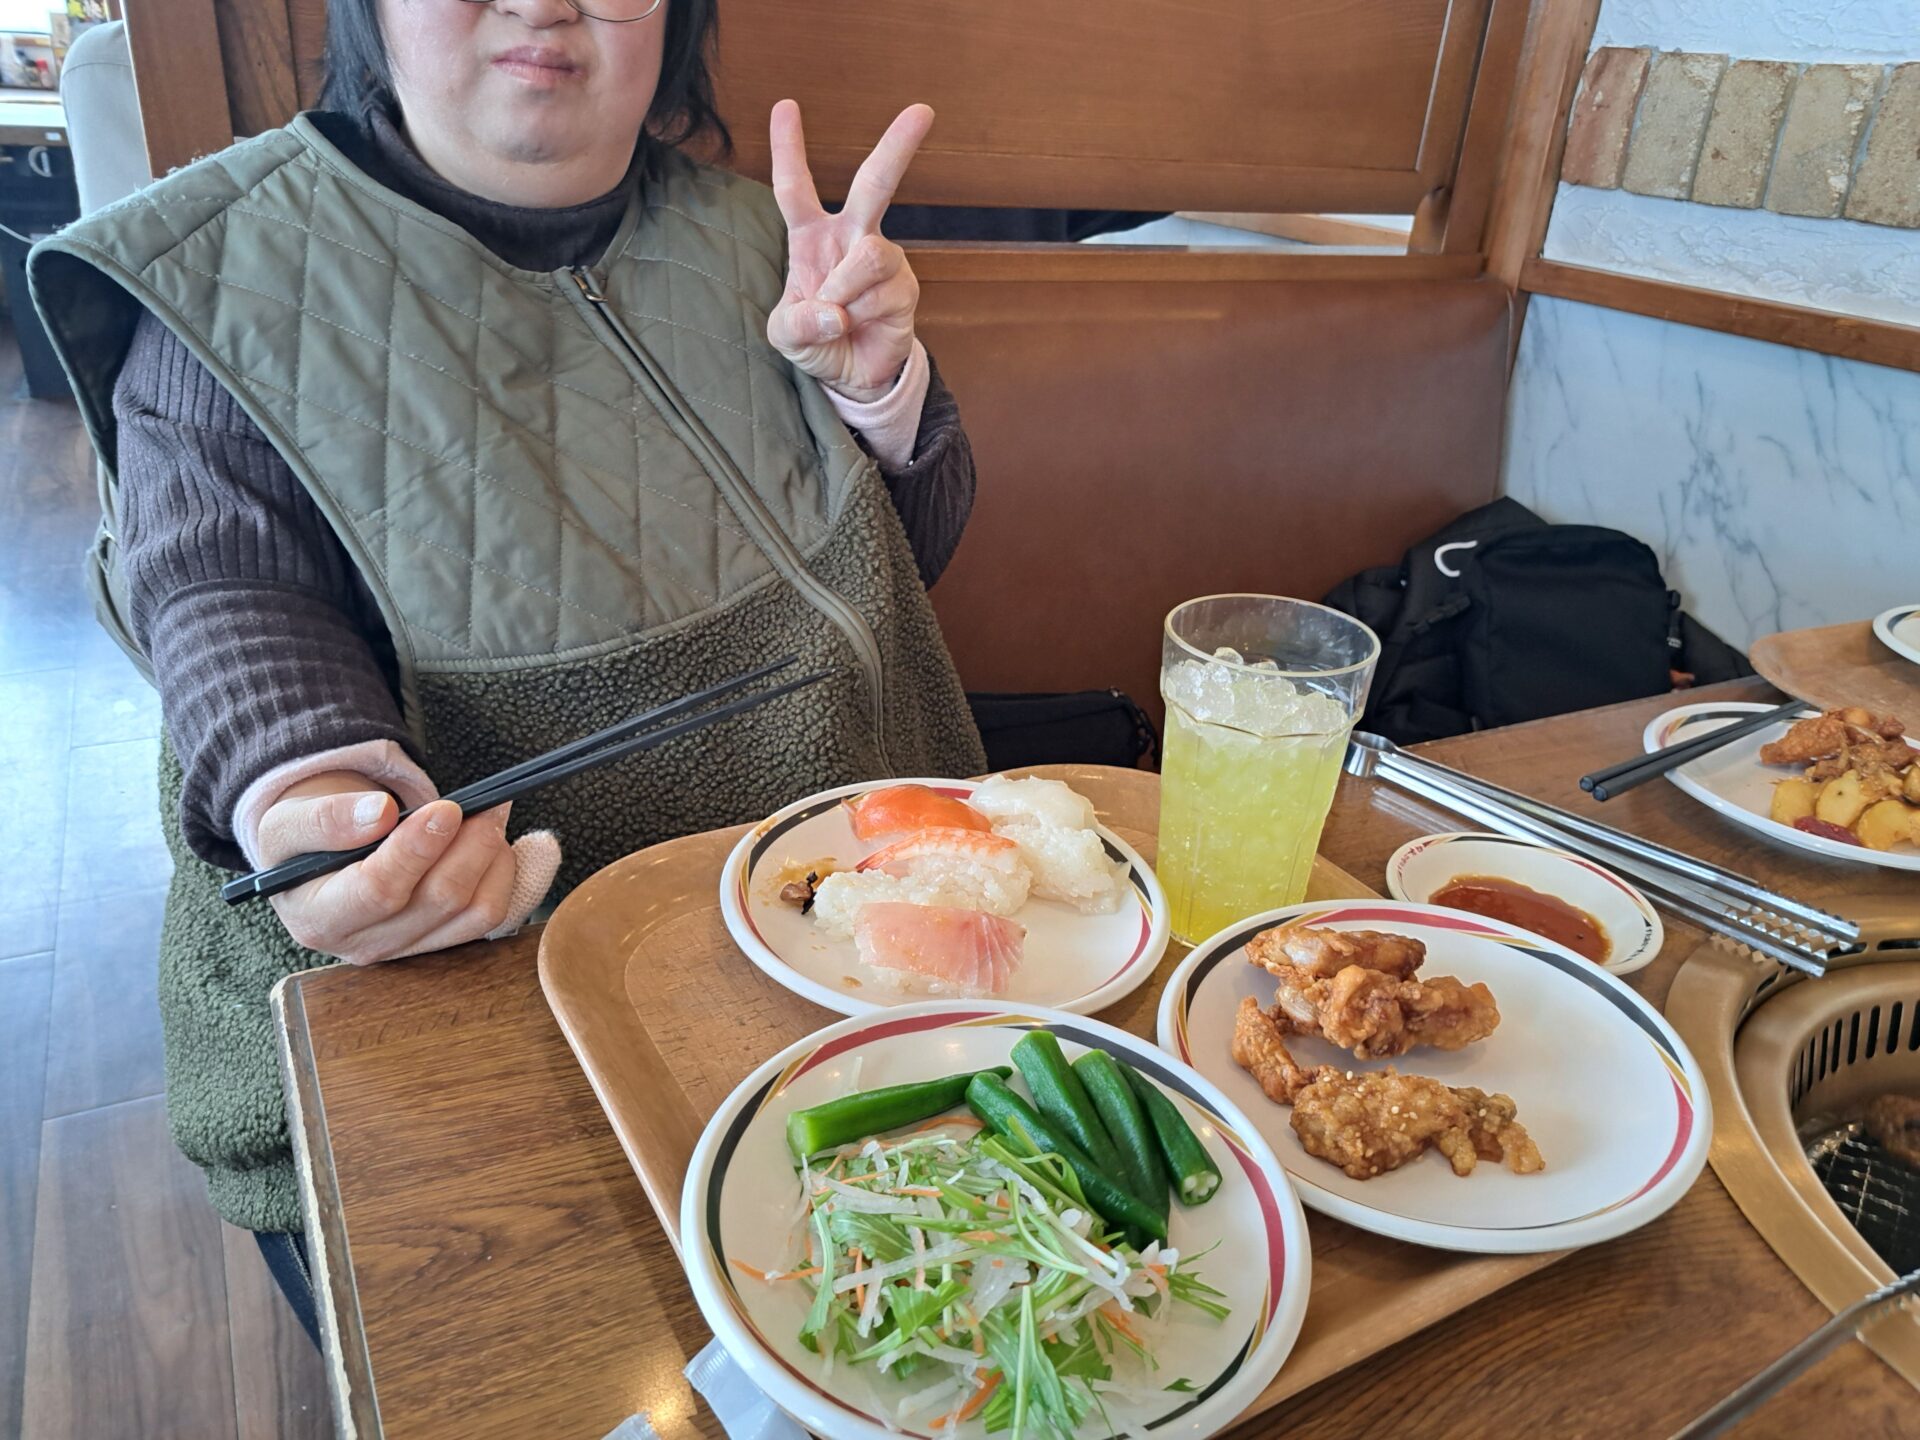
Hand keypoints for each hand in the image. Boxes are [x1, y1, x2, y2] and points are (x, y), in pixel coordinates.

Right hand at [258, 771, 515, 965]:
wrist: (316, 864)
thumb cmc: (302, 842)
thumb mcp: (288, 822)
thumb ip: (324, 818)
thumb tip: (378, 814)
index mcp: (320, 918)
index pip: (378, 891)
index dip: (417, 849)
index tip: (445, 809)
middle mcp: (365, 944)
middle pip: (439, 901)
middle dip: (471, 845)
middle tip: (487, 802)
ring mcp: (407, 949)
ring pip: (475, 912)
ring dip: (493, 858)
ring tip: (489, 816)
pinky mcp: (440, 942)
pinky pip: (490, 915)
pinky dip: (505, 875)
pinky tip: (497, 842)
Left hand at [765, 98, 930, 403]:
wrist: (852, 376)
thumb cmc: (815, 341)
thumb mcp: (786, 336)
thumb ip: (798, 323)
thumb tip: (834, 313)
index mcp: (812, 237)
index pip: (795, 187)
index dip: (789, 148)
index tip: (786, 107)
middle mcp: (852, 237)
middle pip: (875, 183)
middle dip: (898, 146)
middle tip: (923, 111)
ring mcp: (883, 259)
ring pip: (870, 255)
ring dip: (847, 288)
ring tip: (839, 316)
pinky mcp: (904, 288)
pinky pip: (882, 292)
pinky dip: (862, 314)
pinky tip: (859, 326)